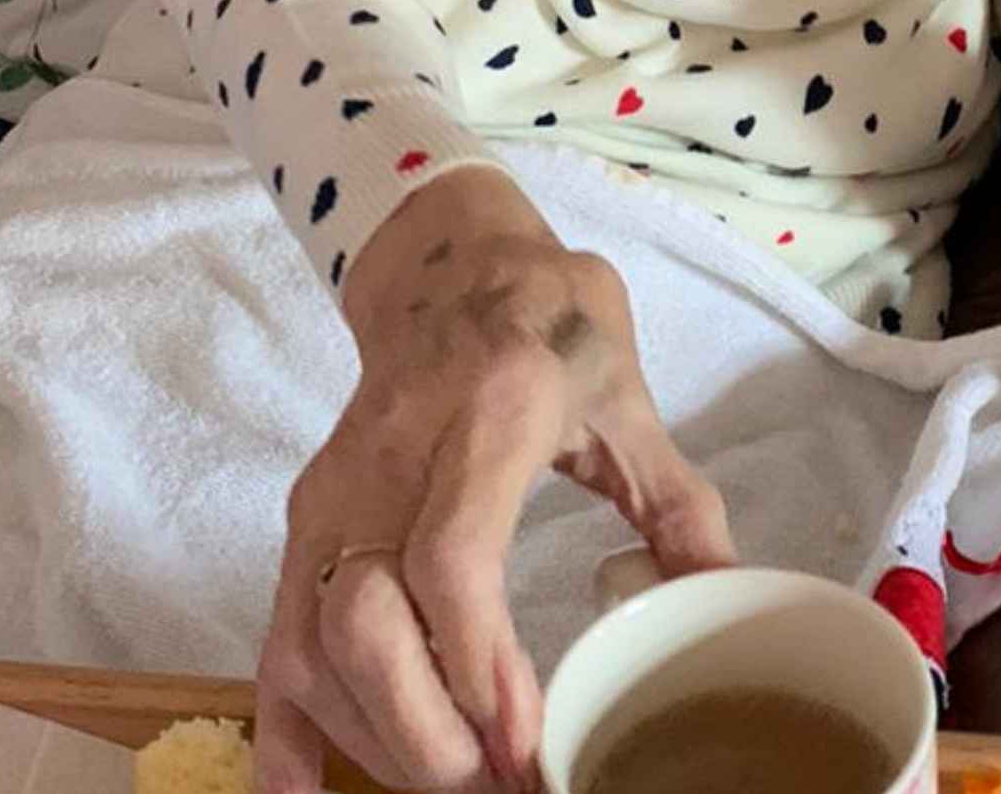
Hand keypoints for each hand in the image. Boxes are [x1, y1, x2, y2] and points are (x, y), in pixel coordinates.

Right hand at [255, 169, 733, 790]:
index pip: (452, 559)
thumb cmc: (548, 319)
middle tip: (498, 784)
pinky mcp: (305, 518)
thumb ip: (678, 502)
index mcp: (488, 413)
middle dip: (423, 731)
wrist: (448, 258)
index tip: (525, 746)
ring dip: (375, 738)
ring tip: (455, 783)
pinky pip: (275, 635)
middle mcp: (391, 456)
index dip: (478, 666)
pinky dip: (286, 726)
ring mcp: (333, 491)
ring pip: (314, 643)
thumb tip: (726, 602)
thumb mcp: (627, 394)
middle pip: (364, 621)